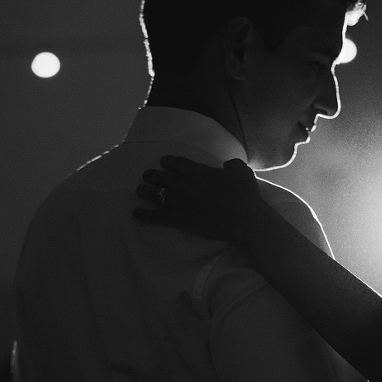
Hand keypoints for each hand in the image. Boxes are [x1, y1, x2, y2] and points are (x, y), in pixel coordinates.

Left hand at [134, 156, 265, 240]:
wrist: (242, 218)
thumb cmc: (245, 195)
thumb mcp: (242, 172)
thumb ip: (233, 165)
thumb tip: (227, 166)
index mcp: (198, 171)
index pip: (177, 163)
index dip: (168, 161)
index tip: (164, 161)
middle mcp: (184, 184)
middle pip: (163, 177)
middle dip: (153, 175)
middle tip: (147, 175)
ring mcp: (179, 202)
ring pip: (156, 194)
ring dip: (146, 191)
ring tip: (139, 190)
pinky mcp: (178, 219)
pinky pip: (156, 216)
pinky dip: (144, 214)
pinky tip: (136, 213)